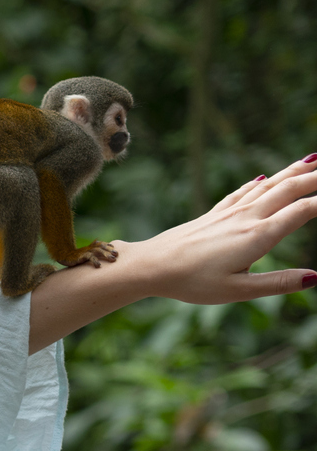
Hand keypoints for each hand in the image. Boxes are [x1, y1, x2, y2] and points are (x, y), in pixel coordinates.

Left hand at [126, 153, 316, 304]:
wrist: (150, 265)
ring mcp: (229, 212)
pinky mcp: (214, 214)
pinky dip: (260, 182)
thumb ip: (277, 284)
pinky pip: (243, 192)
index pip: (303, 211)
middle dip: (315, 177)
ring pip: (268, 185)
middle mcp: (247, 218)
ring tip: (313, 159)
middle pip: (289, 189)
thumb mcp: (237, 291)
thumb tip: (315, 278)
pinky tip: (263, 177)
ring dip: (293, 171)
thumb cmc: (191, 282)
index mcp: (258, 236)